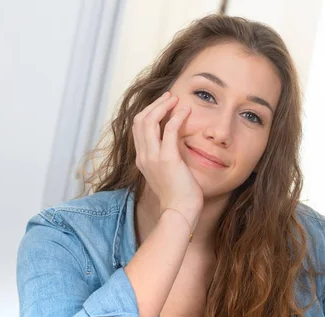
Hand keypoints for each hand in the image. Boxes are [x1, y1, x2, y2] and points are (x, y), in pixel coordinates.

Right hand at [132, 92, 202, 230]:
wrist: (179, 211)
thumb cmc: (178, 195)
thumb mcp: (167, 173)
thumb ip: (166, 157)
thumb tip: (175, 143)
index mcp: (142, 160)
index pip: (138, 128)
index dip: (149, 113)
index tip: (163, 105)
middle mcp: (143, 156)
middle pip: (140, 120)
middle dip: (154, 105)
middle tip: (169, 97)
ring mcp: (153, 157)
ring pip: (149, 121)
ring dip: (163, 106)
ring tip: (176, 99)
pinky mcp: (167, 158)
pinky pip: (168, 129)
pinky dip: (177, 116)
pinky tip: (186, 110)